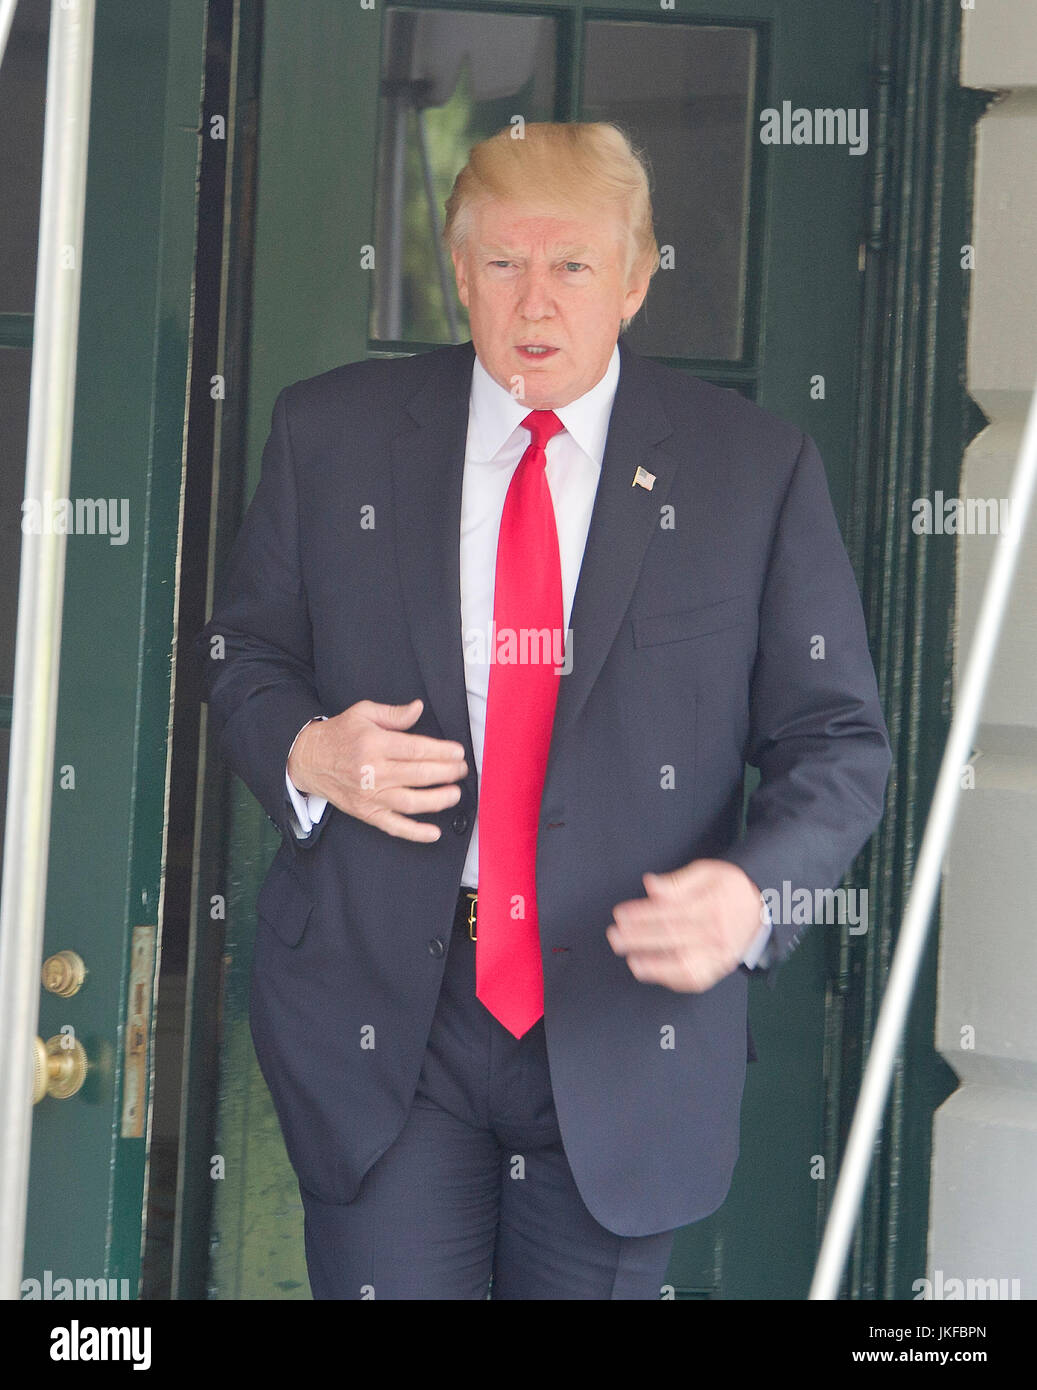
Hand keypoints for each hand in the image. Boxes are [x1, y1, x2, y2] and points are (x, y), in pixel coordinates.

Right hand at [287, 698, 467, 842]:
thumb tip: (419, 709)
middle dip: (447, 773)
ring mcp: (370, 796)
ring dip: (438, 800)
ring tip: (455, 794)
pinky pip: (394, 826)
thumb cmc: (339, 735)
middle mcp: (373, 771)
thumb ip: (394, 714)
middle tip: (462, 770)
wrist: (308, 760)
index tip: (458, 752)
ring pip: (411, 802)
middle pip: (419, 775)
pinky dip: (416, 833)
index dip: (442, 752)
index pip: (416, 749)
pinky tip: (434, 833)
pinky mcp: (366, 813)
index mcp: (374, 744)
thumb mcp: (363, 713)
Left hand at [606, 859, 763, 992]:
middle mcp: (715, 932)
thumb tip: (651, 885)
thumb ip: (678, 881)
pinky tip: (652, 973)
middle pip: (672, 936)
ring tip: (632, 961)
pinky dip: (672, 979)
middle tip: (615, 937)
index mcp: (711, 905)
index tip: (620, 914)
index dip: (642, 914)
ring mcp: (718, 954)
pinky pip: (694, 979)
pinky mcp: (718, 968)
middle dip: (639, 938)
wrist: (763, 907)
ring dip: (655, 965)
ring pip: (684, 963)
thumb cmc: (731, 887)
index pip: (670, 911)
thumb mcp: (708, 872)